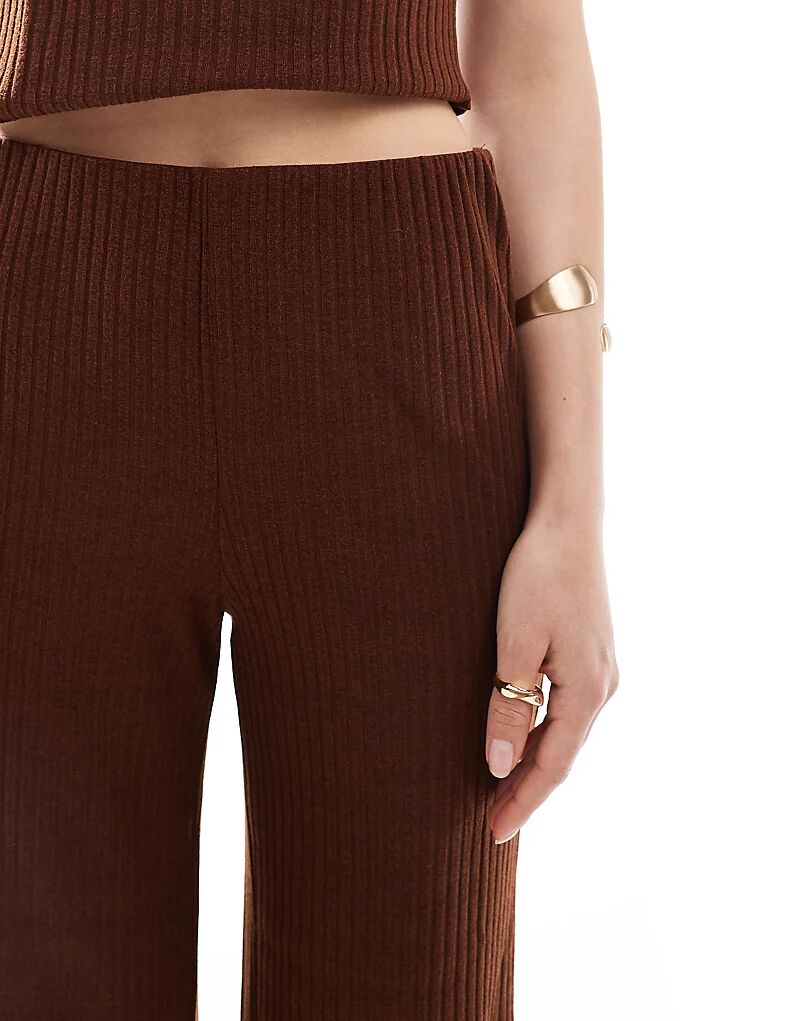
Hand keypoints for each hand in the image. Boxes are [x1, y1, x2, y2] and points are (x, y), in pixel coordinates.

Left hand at [485, 516, 617, 842]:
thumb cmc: (537, 576)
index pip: (552, 766)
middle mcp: (603, 687)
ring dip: (533, 761)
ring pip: (564, 732)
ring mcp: (601, 669)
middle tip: (491, 822)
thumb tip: (500, 766)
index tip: (495, 834)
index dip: (523, 802)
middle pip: (562, 754)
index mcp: (587, 691)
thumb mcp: (514, 644)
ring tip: (499, 788)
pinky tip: (522, 735)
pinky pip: (566, 708)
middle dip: (526, 789)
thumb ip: (508, 706)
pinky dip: (542, 731)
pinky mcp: (592, 653)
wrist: (567, 523)